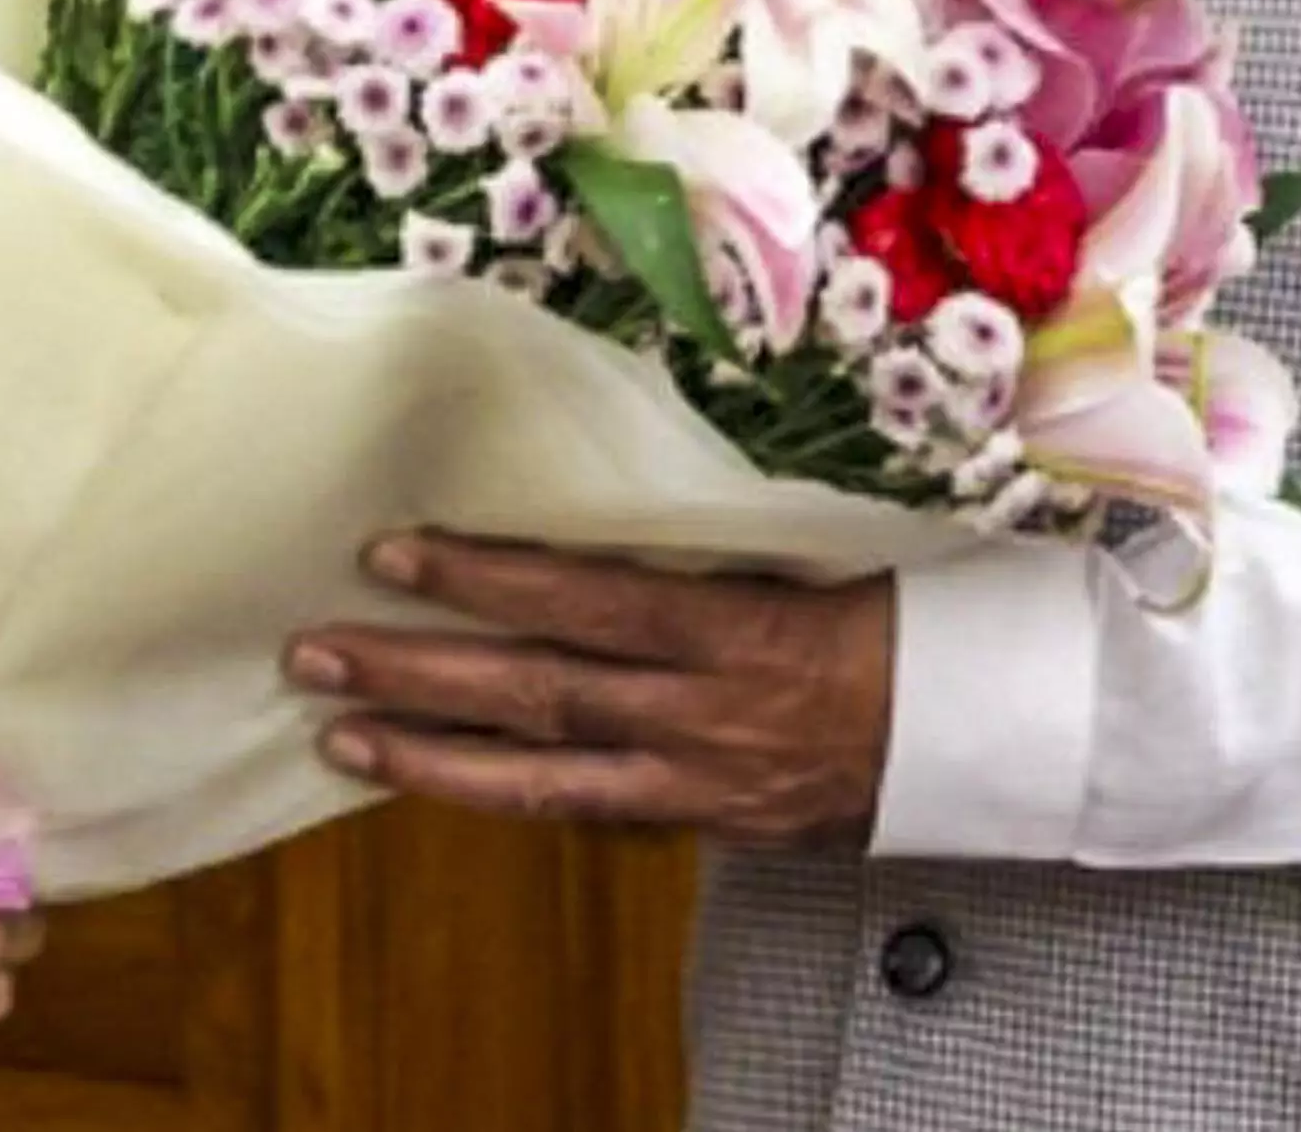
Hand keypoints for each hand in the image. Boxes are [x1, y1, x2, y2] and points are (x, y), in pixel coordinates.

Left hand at [285, 532, 894, 849]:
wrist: (986, 732)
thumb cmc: (906, 613)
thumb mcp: (819, 548)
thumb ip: (712, 535)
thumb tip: (604, 473)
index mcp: (738, 627)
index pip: (585, 600)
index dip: (485, 580)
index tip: (393, 552)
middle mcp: (703, 711)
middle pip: (537, 693)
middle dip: (418, 672)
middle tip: (315, 646)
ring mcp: (699, 781)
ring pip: (543, 776)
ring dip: (433, 756)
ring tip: (340, 731)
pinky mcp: (708, 827)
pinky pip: (591, 817)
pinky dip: (512, 797)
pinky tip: (439, 780)